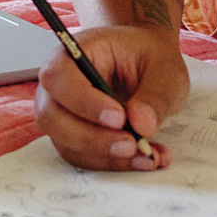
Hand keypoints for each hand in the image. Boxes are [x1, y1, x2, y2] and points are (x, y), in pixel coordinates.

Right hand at [33, 25, 187, 170]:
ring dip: (106, 156)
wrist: (147, 63)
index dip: (83, 101)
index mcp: (74, 53)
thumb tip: (142, 125)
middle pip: (52, 117)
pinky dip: (113, 163)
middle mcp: (58, 84)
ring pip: (67, 143)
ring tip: (147, 155)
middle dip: (91, 138)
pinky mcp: (73, 136)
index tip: (119, 118)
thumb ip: (156, 94)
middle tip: (132, 144)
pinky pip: (83, 156)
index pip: (59, 77)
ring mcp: (62, 112)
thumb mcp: (164, 67)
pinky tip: (142, 158)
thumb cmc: (149, 56)